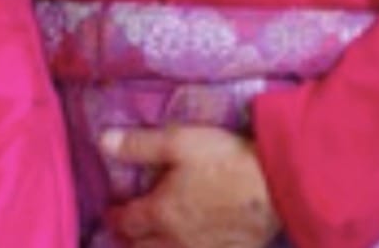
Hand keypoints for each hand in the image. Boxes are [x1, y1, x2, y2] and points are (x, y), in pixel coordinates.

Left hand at [102, 125, 280, 247]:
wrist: (276, 186)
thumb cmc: (225, 160)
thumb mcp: (179, 142)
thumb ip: (139, 145)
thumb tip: (102, 142)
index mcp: (161, 213)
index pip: (127, 222)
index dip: (115, 217)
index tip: (112, 212)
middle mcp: (176, 241)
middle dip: (131, 241)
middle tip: (129, 233)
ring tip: (153, 243)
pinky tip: (190, 246)